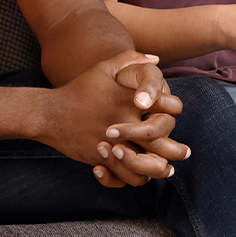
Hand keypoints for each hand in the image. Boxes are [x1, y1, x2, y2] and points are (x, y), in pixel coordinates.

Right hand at [38, 50, 188, 187]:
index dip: (174, 111)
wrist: (50, 113)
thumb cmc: (80, 88)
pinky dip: (134, 177)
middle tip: (185, 153)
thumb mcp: (104, 68)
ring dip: (159, 169)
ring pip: (145, 164)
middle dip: (176, 149)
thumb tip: (156, 58)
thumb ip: (130, 59)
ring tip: (166, 169)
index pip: (166, 107)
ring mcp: (114, 143)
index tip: (174, 115)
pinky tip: (140, 174)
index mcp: (131, 99)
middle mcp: (126, 122)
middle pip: (161, 140)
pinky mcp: (102, 159)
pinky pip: (124, 176)